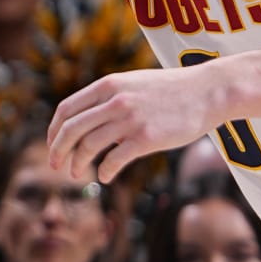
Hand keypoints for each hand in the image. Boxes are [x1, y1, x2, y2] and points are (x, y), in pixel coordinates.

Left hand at [48, 62, 237, 184]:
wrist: (208, 92)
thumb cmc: (170, 90)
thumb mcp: (133, 84)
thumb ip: (108, 99)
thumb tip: (86, 123)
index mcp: (108, 86)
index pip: (66, 109)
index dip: (54, 130)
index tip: (52, 145)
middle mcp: (115, 101)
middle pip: (70, 129)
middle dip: (57, 151)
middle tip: (55, 166)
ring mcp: (130, 120)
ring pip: (88, 146)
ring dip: (78, 163)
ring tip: (78, 174)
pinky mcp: (147, 138)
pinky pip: (114, 160)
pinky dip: (104, 172)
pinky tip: (104, 177)